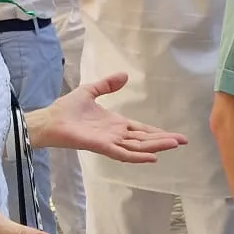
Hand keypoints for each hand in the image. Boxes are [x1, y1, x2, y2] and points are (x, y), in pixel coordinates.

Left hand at [31, 73, 188, 161]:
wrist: (49, 120)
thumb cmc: (67, 109)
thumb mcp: (91, 91)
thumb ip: (107, 85)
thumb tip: (125, 75)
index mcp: (116, 124)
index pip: (141, 130)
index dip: (158, 132)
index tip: (176, 135)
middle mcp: (116, 135)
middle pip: (144, 140)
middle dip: (164, 140)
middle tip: (183, 141)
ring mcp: (110, 142)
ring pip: (138, 147)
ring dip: (156, 146)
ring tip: (174, 145)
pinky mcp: (101, 146)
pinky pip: (123, 153)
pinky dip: (137, 156)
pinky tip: (152, 157)